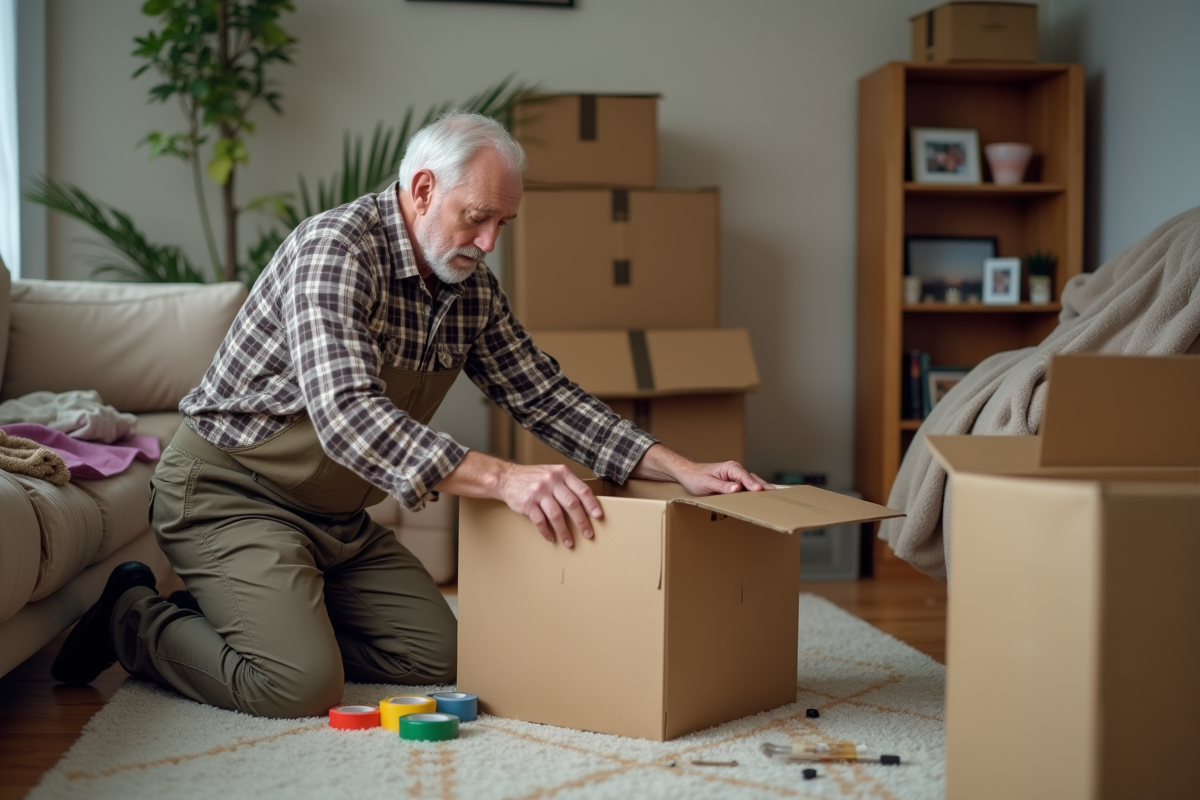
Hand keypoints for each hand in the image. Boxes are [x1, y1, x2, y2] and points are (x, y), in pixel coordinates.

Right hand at [497, 463, 602, 547]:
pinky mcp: (527, 502)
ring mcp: (539, 491)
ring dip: (564, 532)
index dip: (592, 504)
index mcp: (562, 473)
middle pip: (572, 504)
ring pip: (556, 515)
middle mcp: (552, 480)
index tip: (598, 517)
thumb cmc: (535, 478)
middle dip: (581, 522)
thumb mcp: (553, 474)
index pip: (582, 490)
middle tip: (588, 534)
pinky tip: (551, 538)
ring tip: (569, 542)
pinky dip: (547, 532)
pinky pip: (540, 521)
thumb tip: (586, 506)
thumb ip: (568, 485)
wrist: (508, 477)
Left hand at [630, 443, 772, 496]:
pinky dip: (756, 493)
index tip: (760, 491)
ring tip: (775, 500)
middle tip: (777, 496)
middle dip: (765, 487)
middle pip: (753, 479)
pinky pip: (748, 488)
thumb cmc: (696, 478)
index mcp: (730, 468)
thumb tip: (737, 488)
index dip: (753, 484)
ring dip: (762, 491)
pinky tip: (763, 501)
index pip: (745, 476)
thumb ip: (722, 486)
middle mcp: (736, 470)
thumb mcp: (707, 483)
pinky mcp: (735, 483)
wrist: (688, 474)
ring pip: (753, 484)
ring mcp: (737, 477)